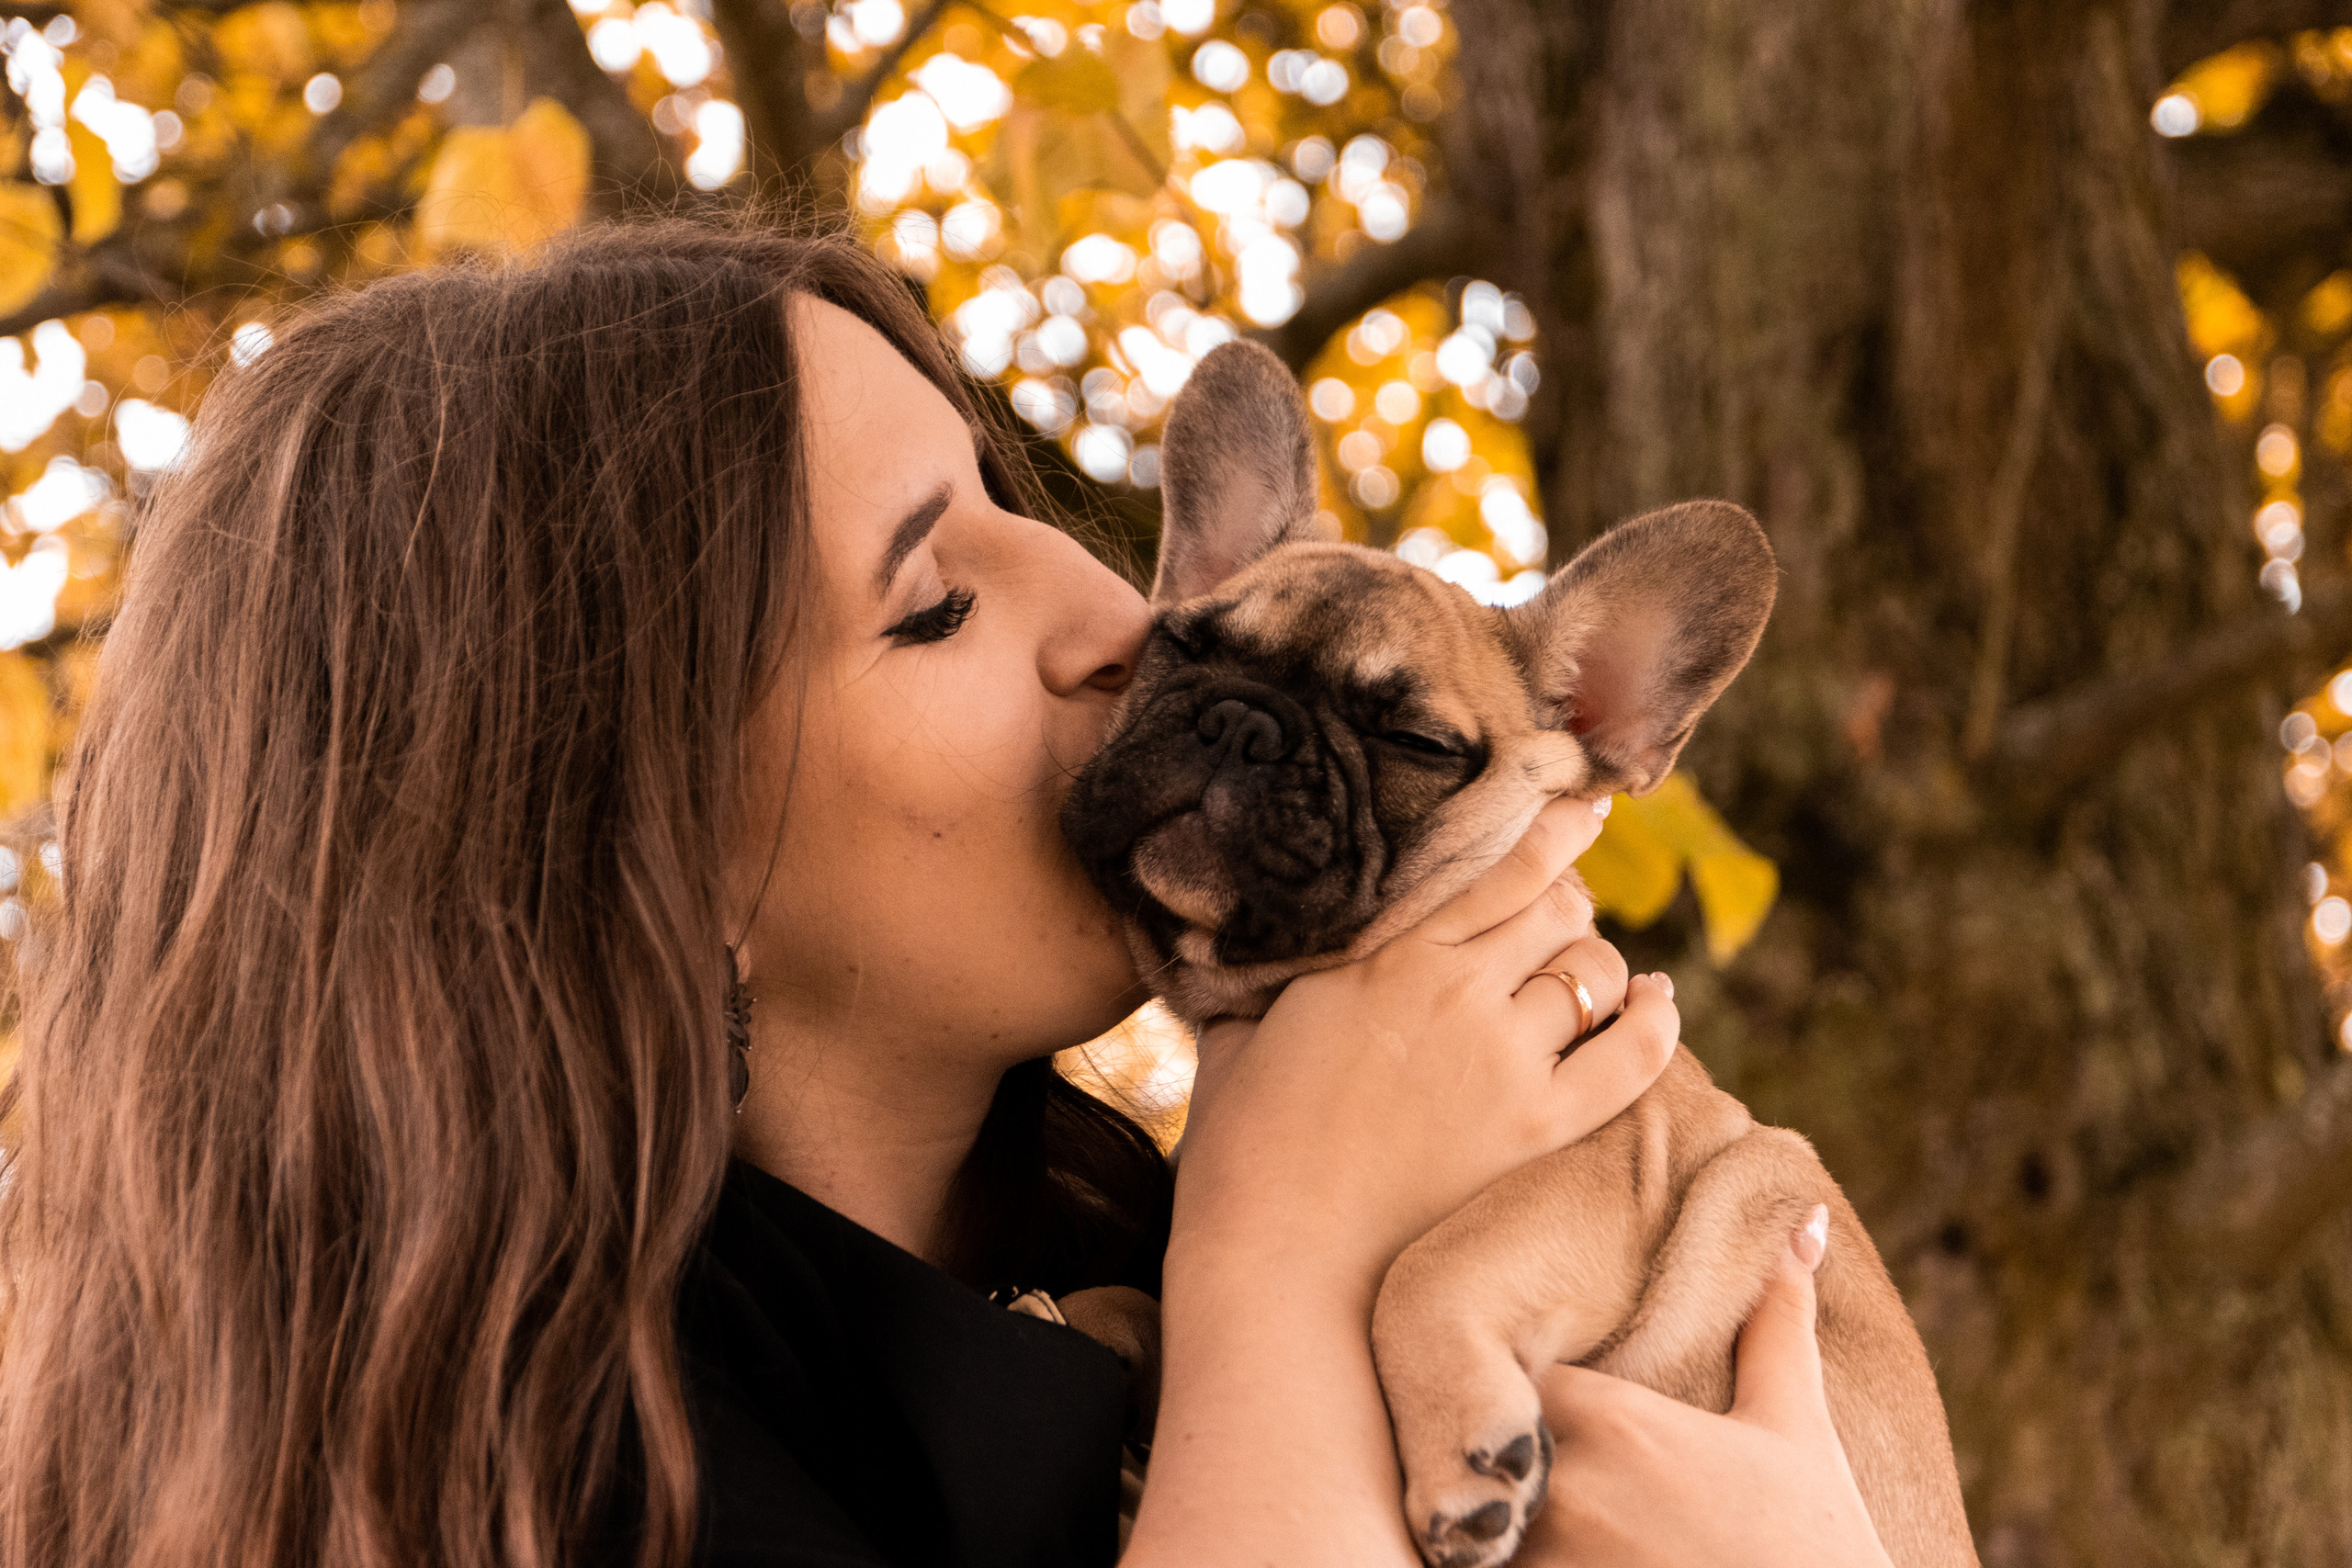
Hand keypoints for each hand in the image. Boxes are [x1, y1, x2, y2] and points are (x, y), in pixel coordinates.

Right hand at [1168, 794, 1680, 1282]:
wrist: (1276, 1238)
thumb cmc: (1243, 1135)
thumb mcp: (1246, 1021)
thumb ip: (1281, 971)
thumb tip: (1256, 938)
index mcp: (1392, 954)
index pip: (1505, 869)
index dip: (1556, 833)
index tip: (1581, 812)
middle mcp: (1459, 991)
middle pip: (1561, 912)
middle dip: (1569, 907)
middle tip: (1561, 923)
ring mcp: (1504, 1060)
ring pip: (1597, 972)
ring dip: (1601, 966)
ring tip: (1590, 976)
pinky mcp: (1534, 1128)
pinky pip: (1631, 1057)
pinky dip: (1655, 1022)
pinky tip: (1656, 1004)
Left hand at [1517, 1207, 1895, 1567]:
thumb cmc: (1814, 1537)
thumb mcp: (1796, 1423)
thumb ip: (1778, 1319)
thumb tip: (1802, 1221)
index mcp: (1616, 1421)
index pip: (1510, 1373)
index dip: (1508, 1382)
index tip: (1521, 1391)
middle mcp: (1571, 1488)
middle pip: (1483, 1450)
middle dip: (1494, 1456)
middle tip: (1507, 1460)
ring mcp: (1556, 1562)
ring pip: (1482, 1528)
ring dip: (1494, 1526)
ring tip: (1506, 1520)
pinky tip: (1547, 1559)